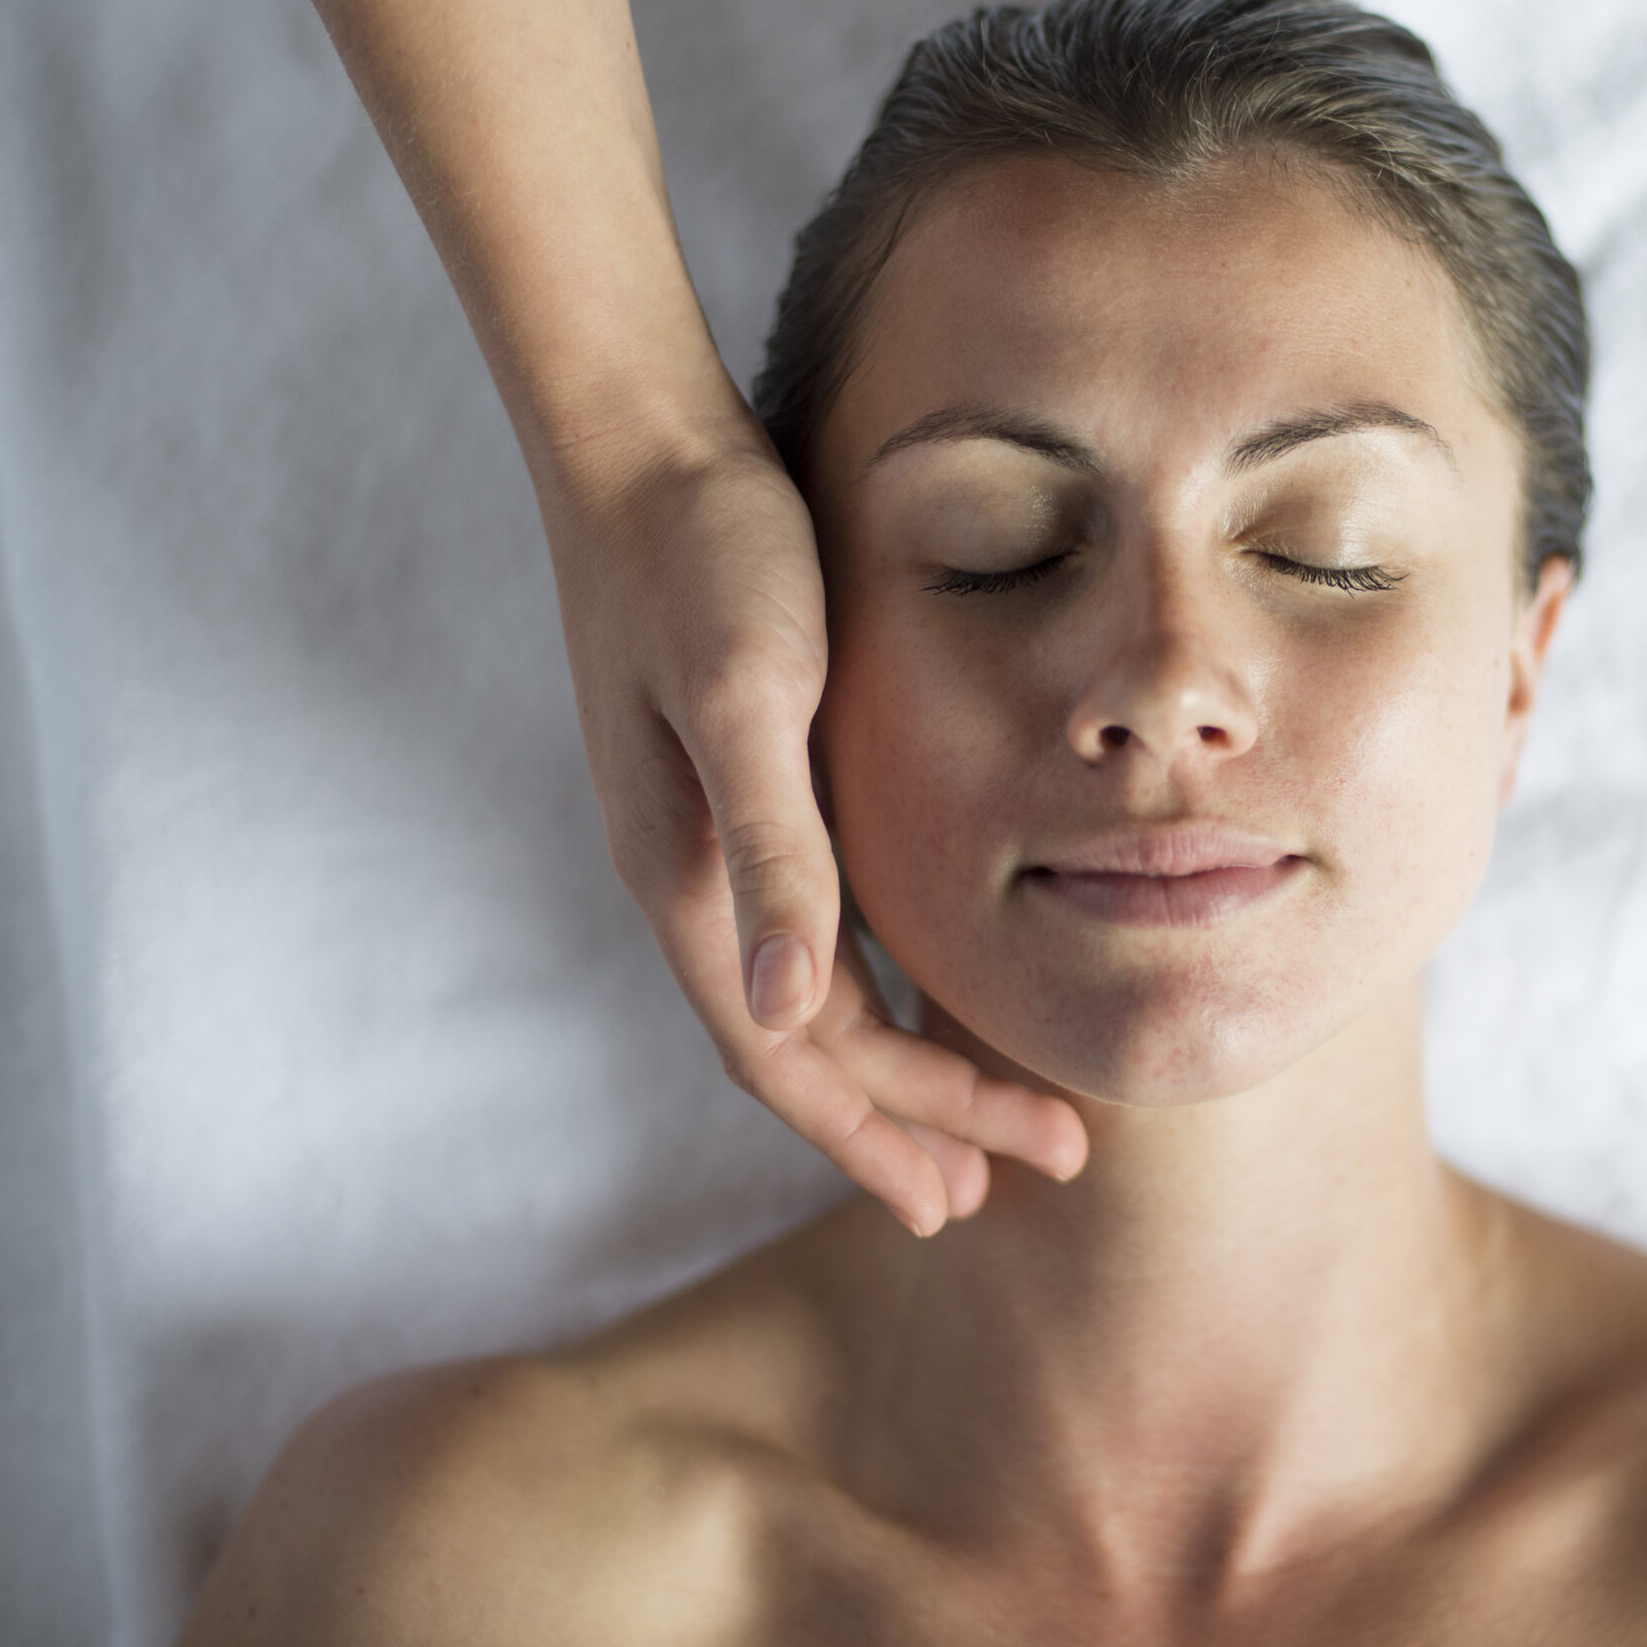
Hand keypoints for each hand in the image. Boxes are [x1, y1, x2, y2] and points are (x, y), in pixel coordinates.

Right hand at [541, 446, 1087, 1234]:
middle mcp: (695, 876)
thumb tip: (791, 1017)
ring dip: (892, 1068)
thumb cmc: (705, 561)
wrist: (641, 447)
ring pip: (810, 996)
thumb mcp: (750, 698)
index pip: (792, 1055)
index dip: (876, 1133)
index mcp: (694, 878)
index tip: (966, 1199)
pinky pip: (814, 925)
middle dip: (903, 1123)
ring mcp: (710, 834)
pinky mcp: (741, 782)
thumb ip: (774, 852)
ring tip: (973, 1129)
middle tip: (1006, 1189)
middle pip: (806, 1047)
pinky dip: (874, 983)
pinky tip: (924, 988)